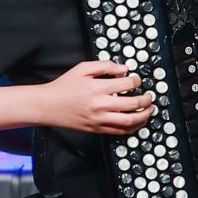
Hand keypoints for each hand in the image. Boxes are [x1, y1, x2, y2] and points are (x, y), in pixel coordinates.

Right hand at [40, 60, 154, 134]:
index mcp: (97, 88)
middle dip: (146, 100)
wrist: (47, 105)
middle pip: (133, 104)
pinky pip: (120, 131)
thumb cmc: (64, 86)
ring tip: (149, 110)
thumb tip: (124, 69)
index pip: (127, 85)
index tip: (137, 80)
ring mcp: (99, 119)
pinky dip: (132, 127)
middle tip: (149, 97)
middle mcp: (100, 105)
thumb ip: (105, 66)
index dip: (137, 81)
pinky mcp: (97, 129)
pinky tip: (137, 121)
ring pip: (130, 121)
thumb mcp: (82, 69)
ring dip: (144, 116)